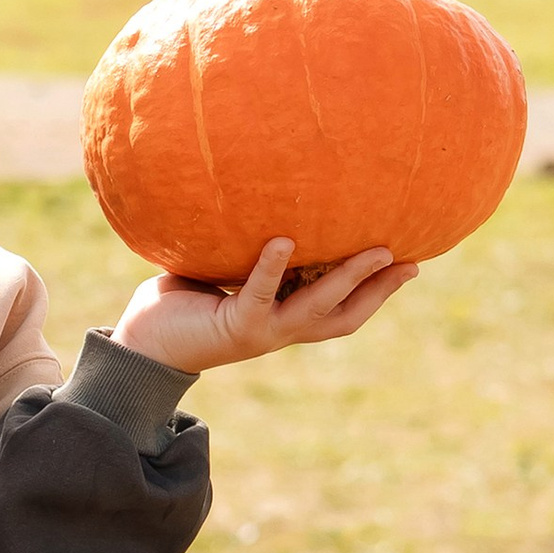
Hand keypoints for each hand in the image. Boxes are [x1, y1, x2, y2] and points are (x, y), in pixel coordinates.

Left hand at [113, 238, 416, 373]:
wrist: (142, 347)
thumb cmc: (181, 304)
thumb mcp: (226, 272)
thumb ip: (251, 250)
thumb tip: (271, 205)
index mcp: (283, 319)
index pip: (341, 309)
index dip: (377, 292)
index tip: (411, 264)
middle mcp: (280, 330)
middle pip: (344, 315)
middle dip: (379, 291)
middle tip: (411, 262)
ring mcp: (261, 332)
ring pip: (317, 307)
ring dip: (347, 278)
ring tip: (375, 250)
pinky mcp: (235, 326)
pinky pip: (260, 293)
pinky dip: (271, 267)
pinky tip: (284, 240)